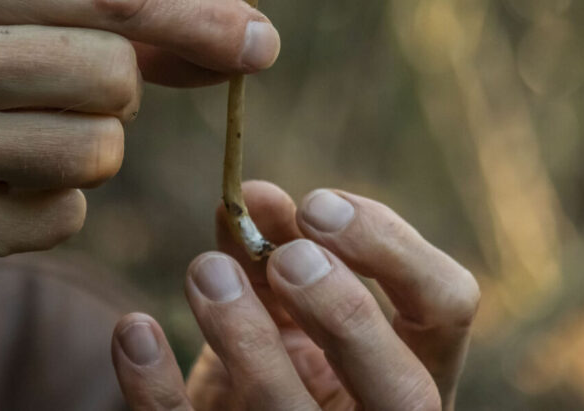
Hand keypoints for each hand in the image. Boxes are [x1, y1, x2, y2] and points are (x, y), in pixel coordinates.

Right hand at [0, 0, 280, 288]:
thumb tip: (250, 41)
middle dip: (120, 88)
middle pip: (113, 75)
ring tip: (32, 131)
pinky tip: (2, 181)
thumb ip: (115, 15)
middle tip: (73, 86)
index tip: (262, 41)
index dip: (201, 16)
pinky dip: (59, 200)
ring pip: (97, 151)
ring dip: (93, 146)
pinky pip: (64, 216)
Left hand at [111, 181, 478, 410]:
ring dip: (249, 337)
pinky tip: (136, 331)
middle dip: (345, 310)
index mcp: (408, 368)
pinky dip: (158, 388)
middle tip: (286, 256)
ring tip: (206, 273)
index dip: (391, 249)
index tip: (316, 206)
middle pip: (404, 388)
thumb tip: (250, 196)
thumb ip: (274, 252)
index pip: (447, 305)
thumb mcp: (283, 311)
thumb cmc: (271, 366)